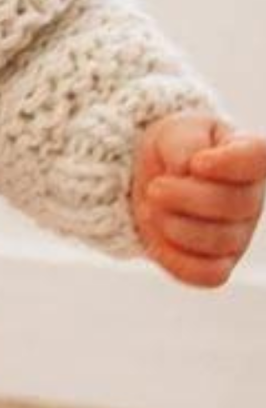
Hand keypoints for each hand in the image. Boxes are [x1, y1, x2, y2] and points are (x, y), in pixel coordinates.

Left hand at [130, 110, 265, 286]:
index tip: (197, 163)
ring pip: (220, 241)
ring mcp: (238, 234)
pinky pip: (207, 274)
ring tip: (152, 208)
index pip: (259, 156)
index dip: (231, 163)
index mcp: (246, 154)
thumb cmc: (174, 149)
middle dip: (185, 197)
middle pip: (235, 204)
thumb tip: (187, 170)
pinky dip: (176, 258)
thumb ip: (185, 146)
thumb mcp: (173, 132)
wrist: (155, 178)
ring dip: (175, 225)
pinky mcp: (219, 264)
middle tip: (155, 188)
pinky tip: (157, 237)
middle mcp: (250, 198)